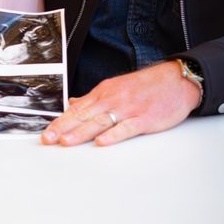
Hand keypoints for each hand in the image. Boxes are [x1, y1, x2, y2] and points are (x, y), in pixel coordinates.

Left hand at [41, 61, 201, 146]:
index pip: (77, 109)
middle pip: (83, 116)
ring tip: (66, 142)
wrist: (177, 81)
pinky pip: (126, 128)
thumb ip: (94, 99)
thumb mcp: (116, 88)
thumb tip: (73, 103)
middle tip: (48, 139)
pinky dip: (113, 135)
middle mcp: (113, 100)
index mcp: (104, 93)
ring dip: (82, 132)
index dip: (60, 122)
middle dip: (64, 128)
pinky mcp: (144, 119)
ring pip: (100, 122)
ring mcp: (128, 109)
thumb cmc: (147, 86)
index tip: (46, 133)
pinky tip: (101, 142)